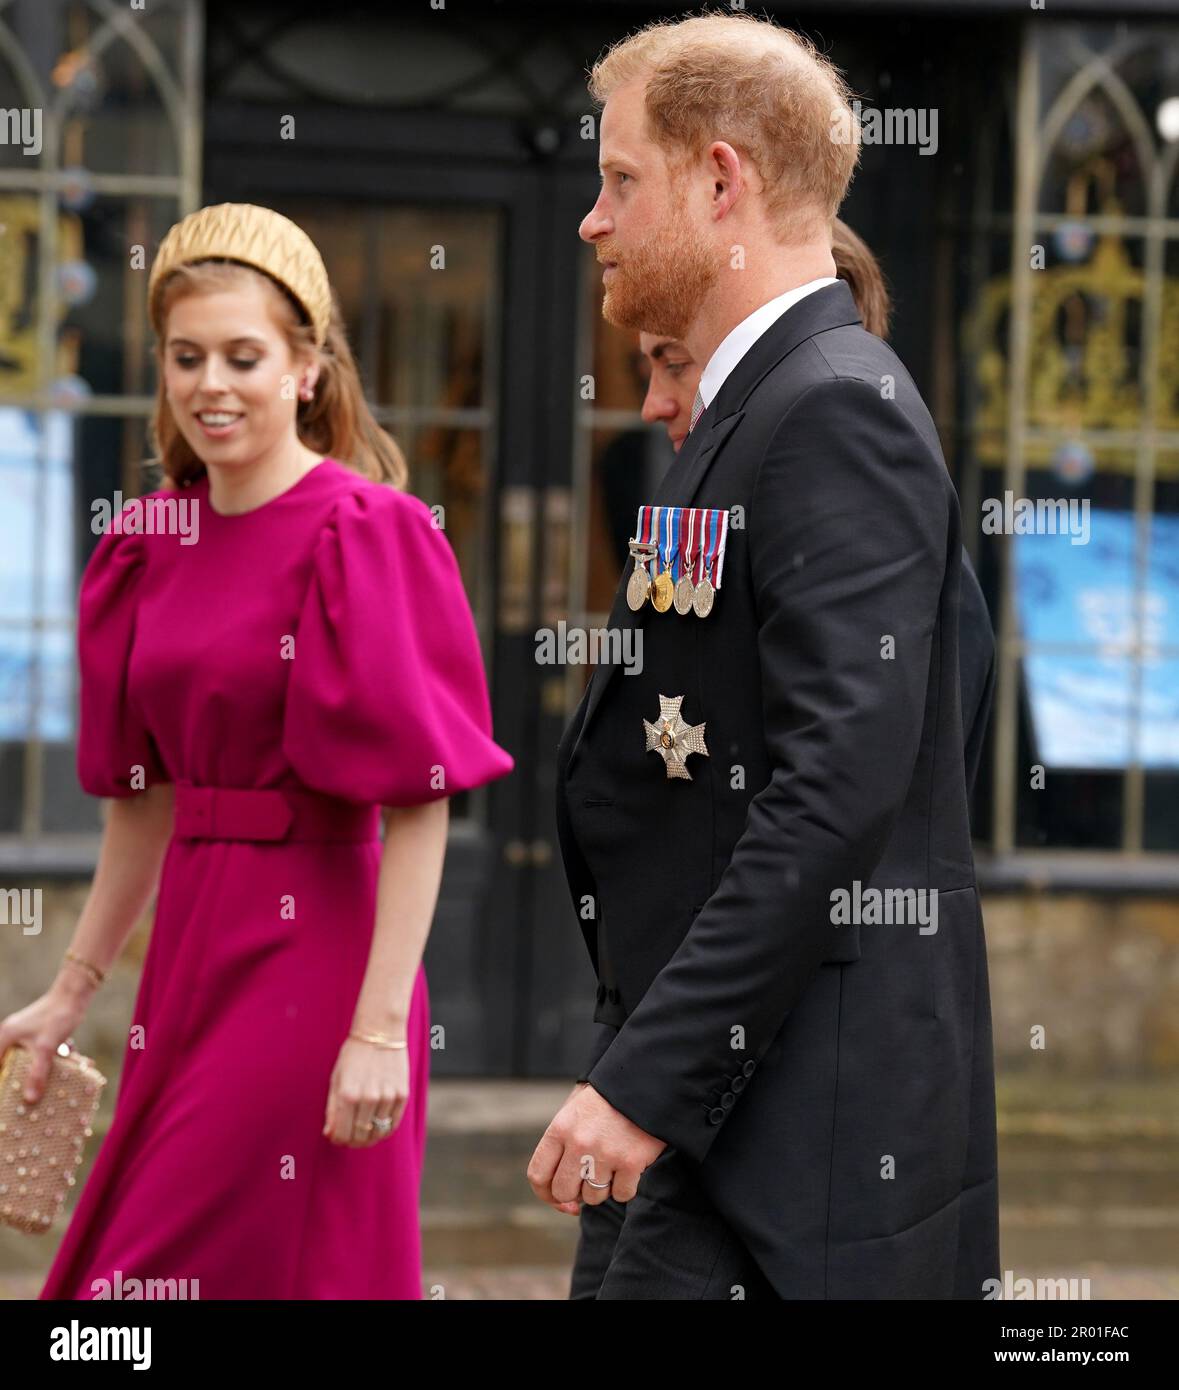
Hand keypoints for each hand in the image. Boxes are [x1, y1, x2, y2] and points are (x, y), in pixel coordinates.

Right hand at [0, 986, 89, 1103]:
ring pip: (31, 1061)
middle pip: (11, 1066)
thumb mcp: (46, 1048)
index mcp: (5, 1038)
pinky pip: (43, 1054)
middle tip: (32, 1097)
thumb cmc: (56, 1017)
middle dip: (24, 1079)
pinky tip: (75, 1062)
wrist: (75, 994)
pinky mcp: (39, 1036)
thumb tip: (30, 1100)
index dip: (1, 1083)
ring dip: (45, 1069)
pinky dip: (55, 1060)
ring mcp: (25, 1036)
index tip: (6, 1100)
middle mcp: (11, 1037)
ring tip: (58, 1076)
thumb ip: (37, 1074)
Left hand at [323, 1036, 408, 1146]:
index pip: (342, 1134)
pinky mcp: (402, 1094)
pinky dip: (384, 1129)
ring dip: (369, 1137)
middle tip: (350, 1136)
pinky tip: (378, 1124)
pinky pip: (393, 1124)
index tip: (338, 1136)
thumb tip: (330, 1134)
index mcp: (347, 1094)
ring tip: (364, 1131)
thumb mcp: (336, 1079)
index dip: (338, 1140)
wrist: (380, 1032)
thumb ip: (332, 1109)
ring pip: (377, 1133)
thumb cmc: (353, 1055)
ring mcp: (387, 1097)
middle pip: (360, 1136)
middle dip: (353, 1140)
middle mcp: (368, 1098)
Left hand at [528, 1082, 666, 1214]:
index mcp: (560, 1128)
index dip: (546, 1194)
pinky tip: (629, 1167)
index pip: (538, 1175)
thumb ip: (560, 1143)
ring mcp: (604, 1154)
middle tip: (589, 1181)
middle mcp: (578, 1143)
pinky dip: (626, 1187)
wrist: (644, 1080)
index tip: (561, 1199)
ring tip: (611, 1164)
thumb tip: (556, 1190)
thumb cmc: (607, 1098)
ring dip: (602, 1188)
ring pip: (593, 1197)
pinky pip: (621, 1195)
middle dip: (575, 1194)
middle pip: (563, 1192)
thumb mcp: (575, 1108)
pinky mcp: (631, 1163)